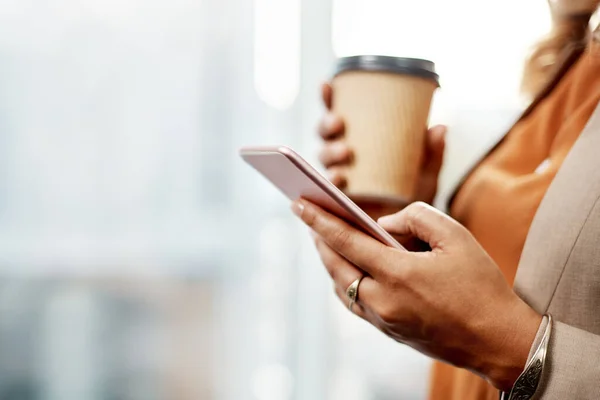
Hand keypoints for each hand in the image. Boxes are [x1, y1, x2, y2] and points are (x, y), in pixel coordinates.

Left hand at [292, 199, 542, 390]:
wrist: (499, 342)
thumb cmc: (481, 285)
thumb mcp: (455, 235)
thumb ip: (415, 217)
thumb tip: (383, 225)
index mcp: (398, 275)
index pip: (345, 241)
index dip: (318, 220)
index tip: (297, 204)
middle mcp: (382, 301)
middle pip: (335, 266)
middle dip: (319, 240)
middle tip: (309, 217)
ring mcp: (383, 320)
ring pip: (341, 287)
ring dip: (330, 262)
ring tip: (326, 240)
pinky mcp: (389, 331)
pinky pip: (354, 303)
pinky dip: (344, 281)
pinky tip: (349, 268)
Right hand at [317, 82, 446, 207]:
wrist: (411, 234)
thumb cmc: (415, 196)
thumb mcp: (426, 173)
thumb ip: (433, 153)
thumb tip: (440, 127)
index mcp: (360, 141)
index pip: (339, 115)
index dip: (328, 99)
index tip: (326, 85)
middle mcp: (344, 157)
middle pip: (325, 136)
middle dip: (326, 125)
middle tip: (339, 124)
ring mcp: (339, 178)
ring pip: (323, 159)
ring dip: (329, 151)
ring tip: (345, 153)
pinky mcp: (338, 200)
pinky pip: (326, 188)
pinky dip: (329, 181)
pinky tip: (339, 178)